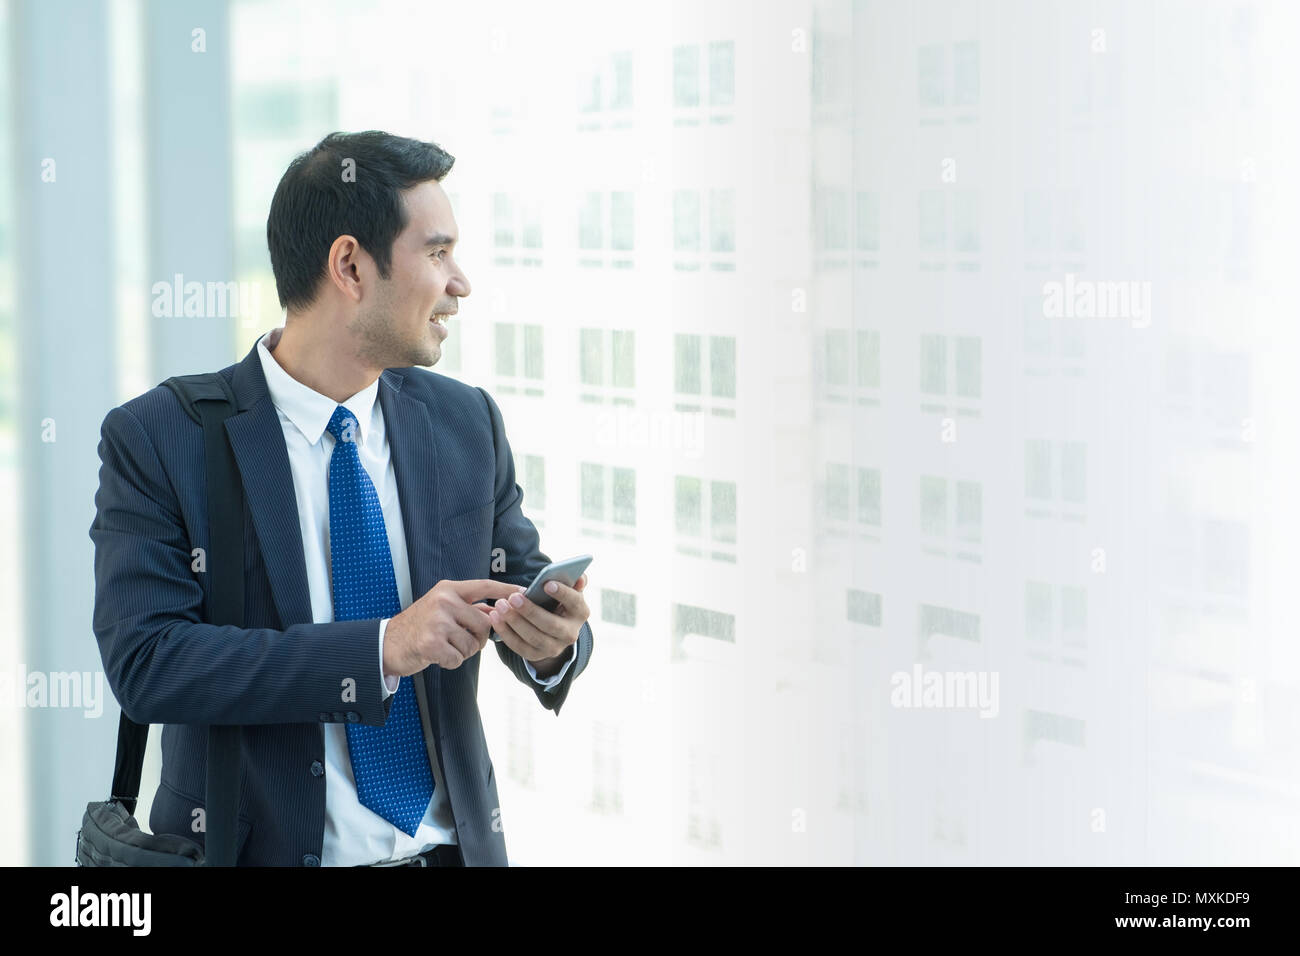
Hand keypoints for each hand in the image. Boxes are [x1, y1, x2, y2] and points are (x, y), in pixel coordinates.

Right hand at [383, 578, 523, 675]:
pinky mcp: (431, 643)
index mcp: (448, 589)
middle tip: (459, 641)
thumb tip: (499, 611)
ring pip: (473, 644)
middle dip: (478, 638)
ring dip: (463, 652)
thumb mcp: (442, 608)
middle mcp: (444, 601)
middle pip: (485, 623)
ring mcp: (437, 621)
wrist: (388, 643)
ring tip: (444, 646)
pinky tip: (436, 656)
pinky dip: (450, 662)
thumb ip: (469, 608)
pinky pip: (458, 658)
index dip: (507, 590)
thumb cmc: (419, 627)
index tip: (526, 593)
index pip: (484, 586)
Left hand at [489, 573, 589, 675]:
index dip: (562, 593)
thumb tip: (581, 576)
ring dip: (515, 622)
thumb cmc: (557, 601)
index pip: (574, 602)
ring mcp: (554, 648)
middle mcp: (570, 634)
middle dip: (530, 611)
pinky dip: (506, 633)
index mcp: (580, 613)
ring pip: (533, 638)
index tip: (546, 584)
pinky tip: (495, 618)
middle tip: (513, 597)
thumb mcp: (566, 591)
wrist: (551, 628)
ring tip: (500, 605)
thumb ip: (572, 582)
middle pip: (551, 624)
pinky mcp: (536, 655)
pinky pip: (519, 647)